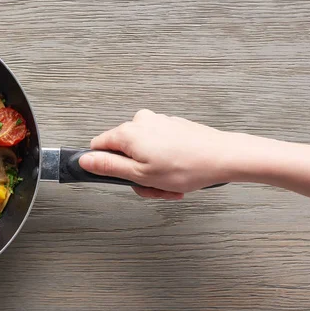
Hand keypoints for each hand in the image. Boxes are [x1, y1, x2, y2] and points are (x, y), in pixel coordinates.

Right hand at [79, 109, 232, 199]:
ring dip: (152, 172)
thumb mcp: (140, 175)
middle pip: (123, 153)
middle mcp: (141, 122)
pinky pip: (158, 147)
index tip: (121, 179)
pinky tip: (178, 175)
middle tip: (153, 188)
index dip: (106, 167)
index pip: (98, 147)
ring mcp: (158, 123)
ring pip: (142, 153)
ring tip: (170, 185)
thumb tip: (84, 160)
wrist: (224, 157)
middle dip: (135, 174)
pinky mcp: (173, 127)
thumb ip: (108, 167)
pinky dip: (164, 163)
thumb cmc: (187, 166)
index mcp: (128, 133)